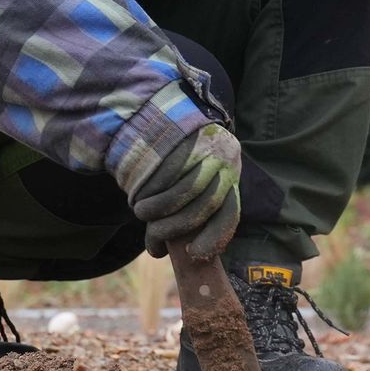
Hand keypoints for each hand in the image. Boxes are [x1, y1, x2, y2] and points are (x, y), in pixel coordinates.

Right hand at [129, 125, 241, 261]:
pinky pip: (161, 179)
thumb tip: (164, 250)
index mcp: (231, 173)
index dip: (214, 237)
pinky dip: (147, 195)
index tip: (195, 255)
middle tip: (156, 238)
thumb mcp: (193, 180)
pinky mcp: (177, 142)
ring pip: (180, 195)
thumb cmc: (177, 161)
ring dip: (156, 213)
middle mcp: (223, 159)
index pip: (229, 212)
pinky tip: (138, 196)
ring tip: (142, 213)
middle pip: (203, 206)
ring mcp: (202, 149)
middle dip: (176, 228)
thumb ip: (188, 211)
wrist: (164, 115)